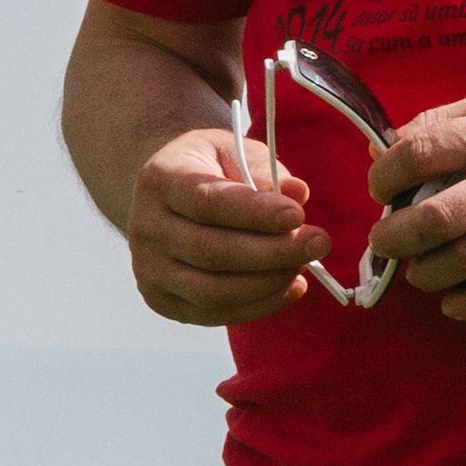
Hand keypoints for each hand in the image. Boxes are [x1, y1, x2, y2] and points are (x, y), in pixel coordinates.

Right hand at [126, 126, 323, 326]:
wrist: (167, 196)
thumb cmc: (211, 168)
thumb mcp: (232, 151)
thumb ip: (263, 170)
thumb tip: (298, 193)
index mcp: (160, 180)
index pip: (207, 202)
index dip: (255, 212)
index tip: (298, 215)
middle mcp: (146, 228)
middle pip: (212, 252)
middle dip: (274, 252)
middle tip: (319, 244)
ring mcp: (148, 269)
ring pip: (213, 291)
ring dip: (269, 282)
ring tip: (305, 264)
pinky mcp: (161, 300)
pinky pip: (214, 314)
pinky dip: (259, 306)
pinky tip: (291, 287)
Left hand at [367, 83, 465, 320]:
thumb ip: (445, 121)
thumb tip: (383, 148)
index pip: (419, 156)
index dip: (384, 178)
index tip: (381, 190)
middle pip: (433, 220)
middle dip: (392, 238)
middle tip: (384, 242)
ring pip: (462, 262)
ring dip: (425, 273)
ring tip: (419, 269)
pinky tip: (452, 299)